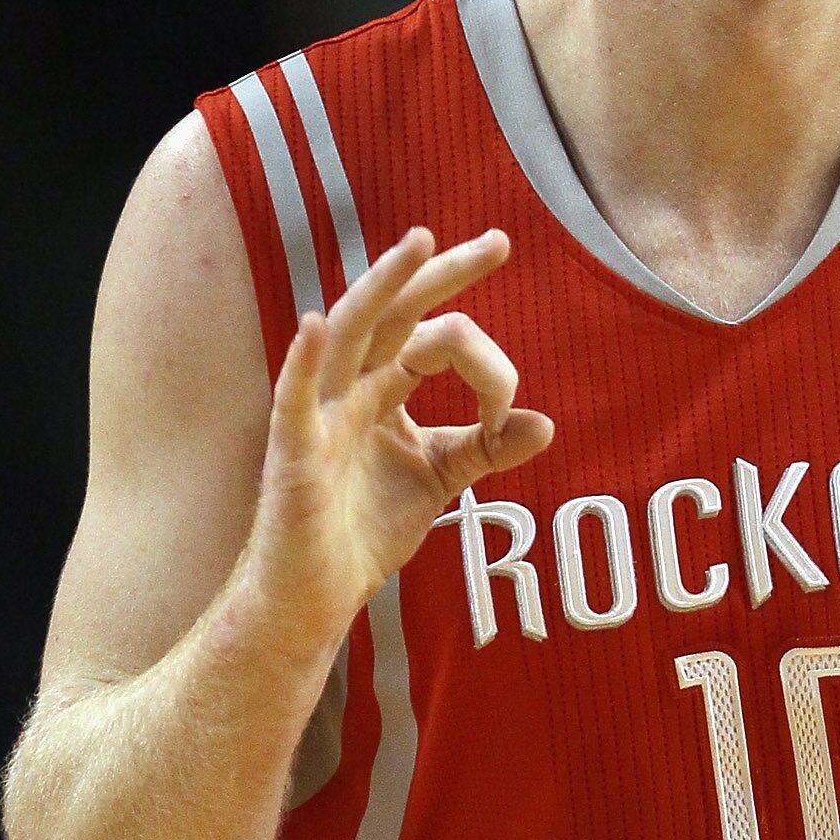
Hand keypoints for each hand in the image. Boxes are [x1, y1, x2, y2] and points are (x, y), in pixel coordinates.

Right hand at [246, 227, 552, 650]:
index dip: (488, 368)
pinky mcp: (294, 457)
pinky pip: (295, 402)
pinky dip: (303, 363)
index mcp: (383, 389)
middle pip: (397, 313)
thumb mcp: (438, 480)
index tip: (509, 410)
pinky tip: (315, 326)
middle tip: (498, 242)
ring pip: (350, 335)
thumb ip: (485, 447)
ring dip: (382, 286)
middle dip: (444, 275)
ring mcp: (319, 418)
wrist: (317, 597)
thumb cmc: (363, 533)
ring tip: (419, 243)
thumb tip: (546, 423)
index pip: (438, 341)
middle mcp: (350, 389)